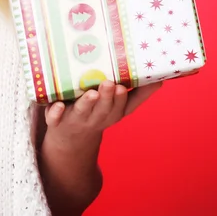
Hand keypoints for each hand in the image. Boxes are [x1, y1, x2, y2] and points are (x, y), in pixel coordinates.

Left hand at [44, 80, 162, 145]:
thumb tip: (162, 77)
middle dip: (107, 98)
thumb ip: (138, 94)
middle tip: (110, 84)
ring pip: (82, 111)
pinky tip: (59, 105)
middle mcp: (95, 117)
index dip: (121, 99)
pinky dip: (56, 113)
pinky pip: (55, 118)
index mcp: (111, 113)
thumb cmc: (97, 113)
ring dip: (87, 104)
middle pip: (102, 109)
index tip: (123, 87)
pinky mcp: (56, 120)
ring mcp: (75, 119)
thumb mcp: (119, 108)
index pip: (120, 108)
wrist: (70, 138)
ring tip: (91, 94)